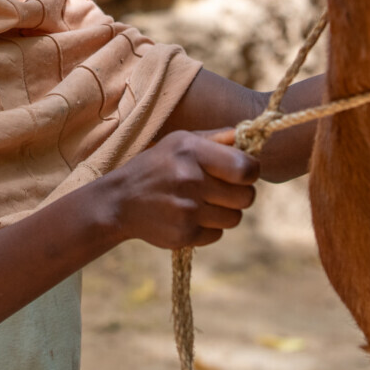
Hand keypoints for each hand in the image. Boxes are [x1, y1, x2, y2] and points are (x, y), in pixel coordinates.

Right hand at [100, 129, 260, 248]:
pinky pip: (217, 234)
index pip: (246, 168)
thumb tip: (248, 134)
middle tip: (222, 190)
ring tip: (204, 203)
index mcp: (192, 151)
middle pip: (246, 197)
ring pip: (235, 218)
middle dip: (240, 194)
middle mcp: (190, 179)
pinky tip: (190, 217)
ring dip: (225, 212)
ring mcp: (187, 210)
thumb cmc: (156, 166)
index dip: (250, 172)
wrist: (119, 201)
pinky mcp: (183, 234)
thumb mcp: (180, 141)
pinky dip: (208, 228)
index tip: (241, 173)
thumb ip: (216, 138)